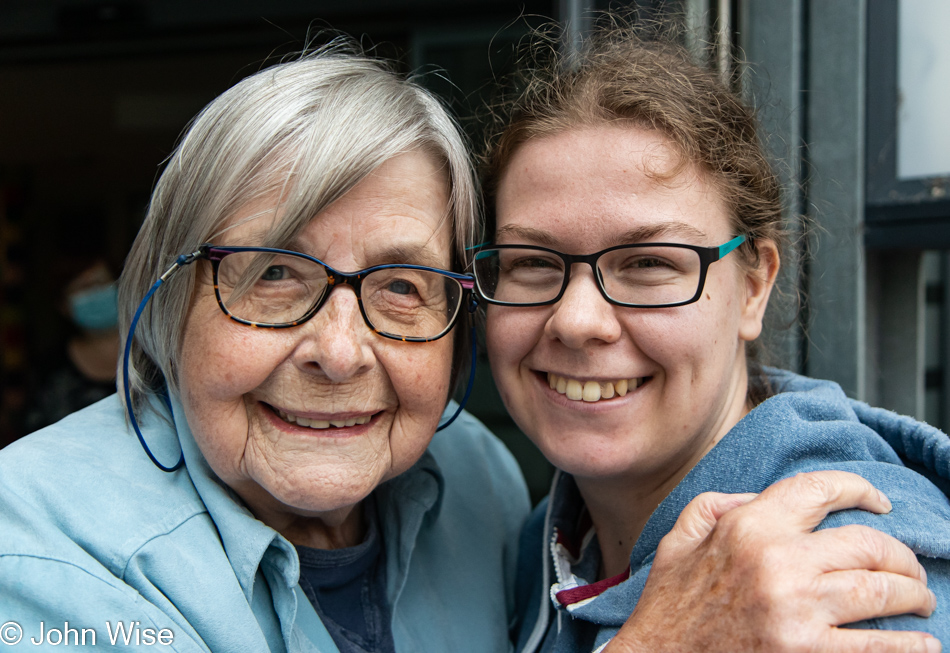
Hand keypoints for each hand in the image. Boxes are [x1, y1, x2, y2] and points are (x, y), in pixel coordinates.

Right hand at [604, 471, 940, 652]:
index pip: (820, 490)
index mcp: (747, 527)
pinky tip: (921, 643)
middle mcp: (777, 561)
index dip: (860, 490)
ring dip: (913, 595)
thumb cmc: (671, 606)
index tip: (879, 502)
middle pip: (867, 544)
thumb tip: (763, 499)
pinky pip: (878, 646)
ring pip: (881, 591)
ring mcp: (796, 611)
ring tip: (919, 600)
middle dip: (900, 555)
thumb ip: (720, 505)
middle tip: (909, 568)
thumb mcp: (680, 538)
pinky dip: (910, 645)